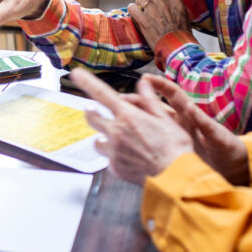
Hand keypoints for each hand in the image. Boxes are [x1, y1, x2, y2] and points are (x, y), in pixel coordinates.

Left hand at [72, 68, 194, 185]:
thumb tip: (143, 82)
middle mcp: (116, 132)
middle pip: (92, 117)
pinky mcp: (115, 168)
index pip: (102, 93)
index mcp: (128, 116)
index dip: (87, 81)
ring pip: (97, 141)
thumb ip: (150, 100)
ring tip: (115, 140)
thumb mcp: (166, 118)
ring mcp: (113, 151)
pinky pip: (108, 158)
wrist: (175, 177)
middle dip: (91, 112)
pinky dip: (114, 156)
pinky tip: (128, 158)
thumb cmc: (175, 147)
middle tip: (94, 111)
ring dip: (103, 138)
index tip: (75, 73)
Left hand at [128, 0, 188, 46]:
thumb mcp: (185, 16)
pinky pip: (132, 7)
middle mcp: (163, 3)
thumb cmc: (182, 35)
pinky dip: (133, 9)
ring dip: (140, 1)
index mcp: (176, 2)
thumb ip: (177, 5)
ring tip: (142, 7)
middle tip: (150, 0)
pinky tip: (136, 14)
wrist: (176, 48)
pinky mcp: (142, 21)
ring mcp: (151, 11)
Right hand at [130, 73, 249, 184]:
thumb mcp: (220, 139)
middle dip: (138, 102)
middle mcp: (181, 125)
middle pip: (155, 108)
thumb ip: (206, 125)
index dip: (161, 85)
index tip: (146, 78)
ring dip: (135, 120)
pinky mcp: (171, 152)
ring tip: (116, 118)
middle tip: (119, 100)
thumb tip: (191, 108)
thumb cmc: (229, 154)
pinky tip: (125, 143)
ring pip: (150, 125)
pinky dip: (140, 142)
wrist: (233, 175)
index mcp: (192, 117)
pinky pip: (152, 145)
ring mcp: (174, 138)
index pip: (174, 95)